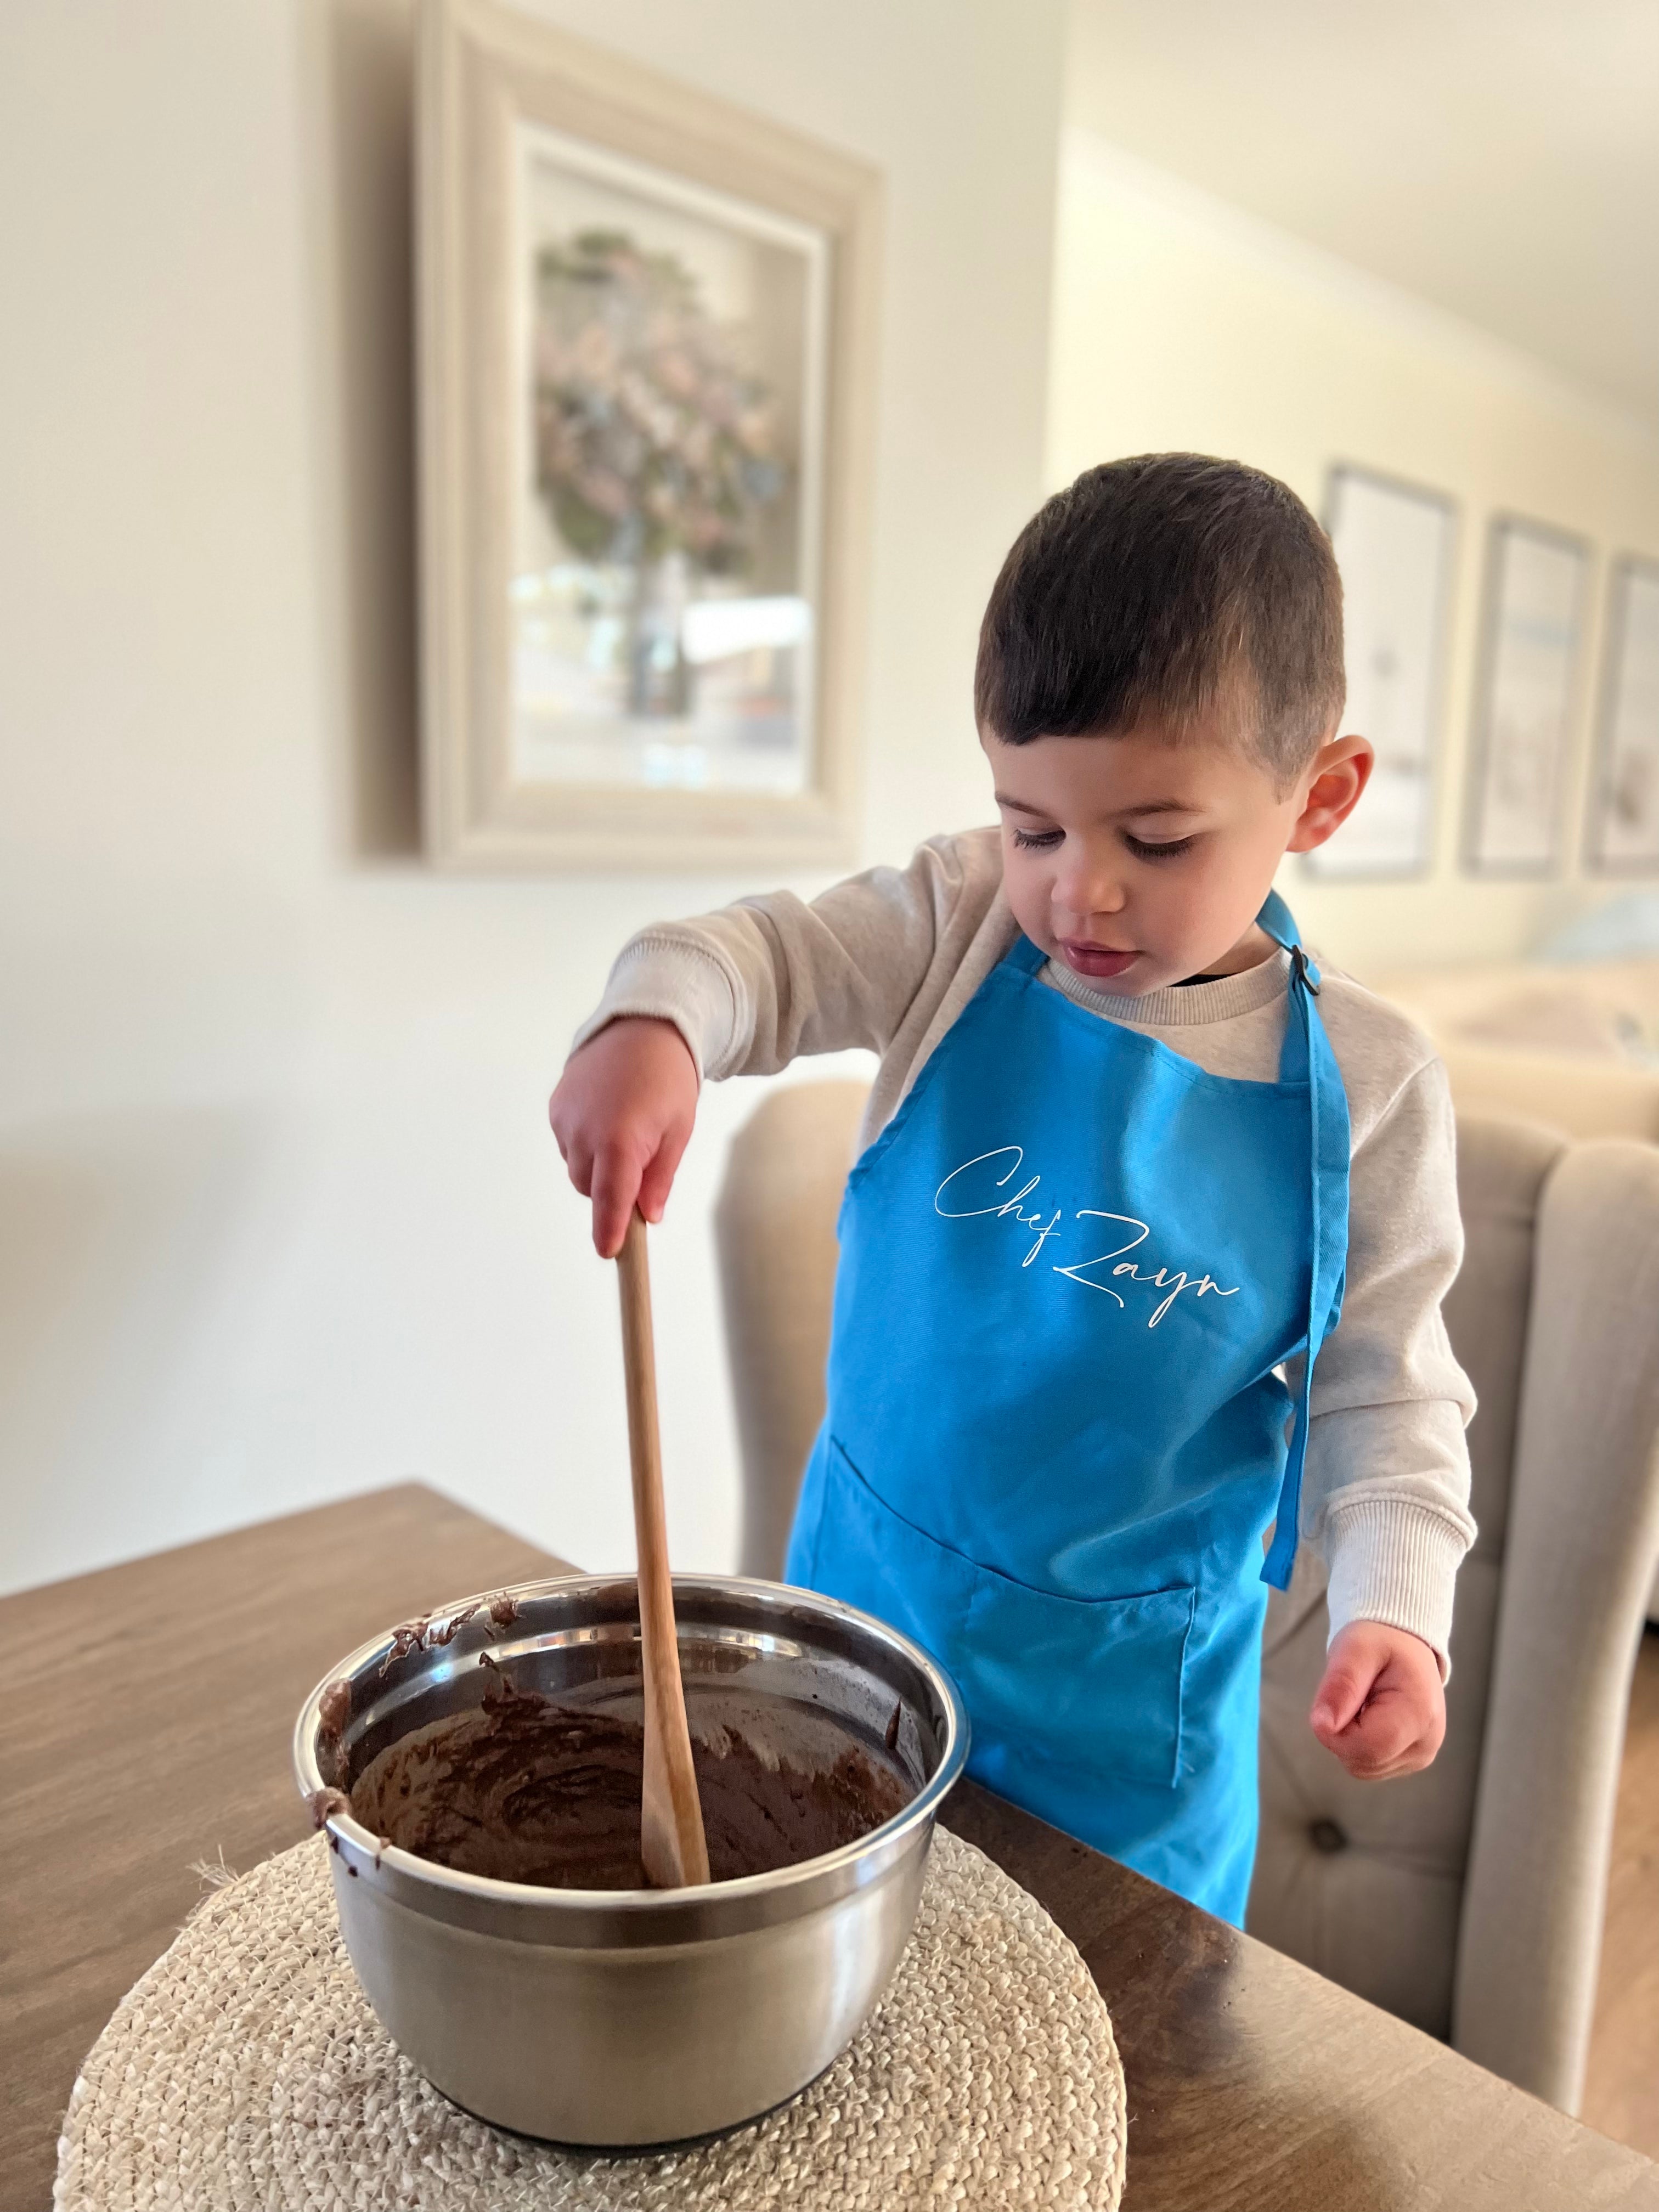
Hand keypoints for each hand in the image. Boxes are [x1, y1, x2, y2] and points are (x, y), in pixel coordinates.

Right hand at [549, 1017, 699, 1257]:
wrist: (642, 1028)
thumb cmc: (668, 1081)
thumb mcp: (678, 1131)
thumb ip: (659, 1178)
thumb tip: (648, 1216)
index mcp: (620, 1139)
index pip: (610, 1199)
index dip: (609, 1230)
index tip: (611, 1253)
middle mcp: (585, 1131)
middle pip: (591, 1188)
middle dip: (613, 1189)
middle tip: (642, 1161)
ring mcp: (565, 1118)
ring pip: (578, 1168)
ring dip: (599, 1165)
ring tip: (626, 1129)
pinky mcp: (555, 1107)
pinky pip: (568, 1143)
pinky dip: (585, 1143)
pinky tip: (607, 1116)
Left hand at [1309, 1621, 1445, 1779]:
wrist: (1404, 1643)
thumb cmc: (1380, 1641)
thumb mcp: (1355, 1649)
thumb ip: (1341, 1685)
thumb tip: (1322, 1726)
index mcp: (1419, 1715)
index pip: (1367, 1748)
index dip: (1337, 1731)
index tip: (1336, 1699)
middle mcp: (1426, 1744)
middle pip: (1363, 1762)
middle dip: (1342, 1732)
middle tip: (1353, 1694)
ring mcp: (1421, 1756)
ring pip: (1363, 1767)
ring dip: (1349, 1738)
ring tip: (1363, 1702)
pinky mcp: (1411, 1759)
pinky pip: (1370, 1765)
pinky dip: (1359, 1744)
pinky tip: (1369, 1716)